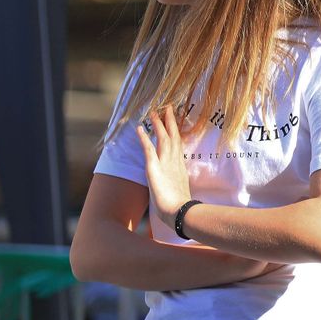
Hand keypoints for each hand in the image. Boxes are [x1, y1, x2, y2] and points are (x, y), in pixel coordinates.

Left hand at [136, 106, 192, 229]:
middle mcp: (175, 161)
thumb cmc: (181, 207)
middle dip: (170, 121)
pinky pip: (148, 149)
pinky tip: (139, 128)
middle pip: (173, 137)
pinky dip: (144, 138)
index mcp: (180, 166)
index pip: (178, 144)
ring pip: (163, 138)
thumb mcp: (180, 192)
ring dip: (158, 124)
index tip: (174, 121)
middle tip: (168, 107)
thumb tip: (179, 188)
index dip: (176, 131)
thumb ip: (178, 185)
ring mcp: (165, 163)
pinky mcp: (154, 168)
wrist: (180, 211)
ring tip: (154, 112)